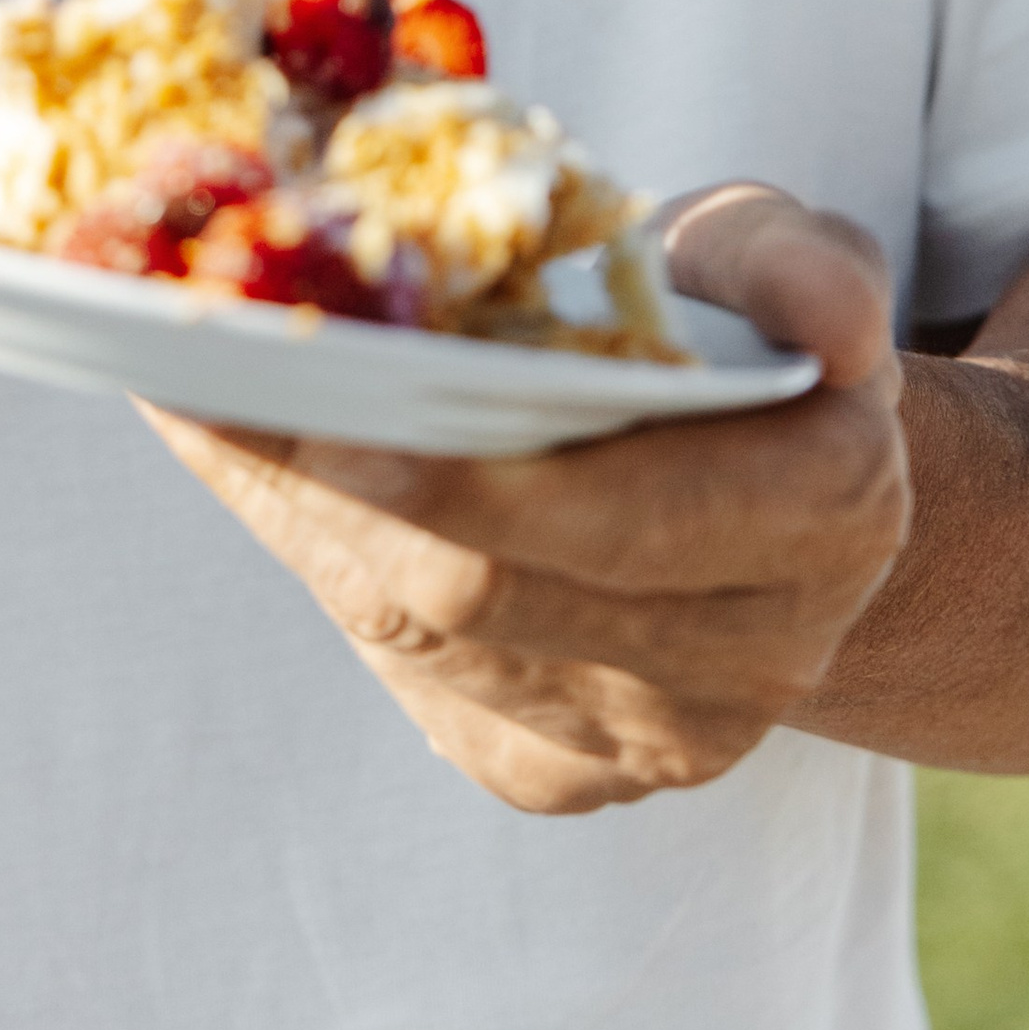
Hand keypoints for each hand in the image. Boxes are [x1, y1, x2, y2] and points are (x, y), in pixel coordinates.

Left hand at [143, 186, 909, 814]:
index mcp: (822, 519)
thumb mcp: (779, 259)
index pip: (619, 517)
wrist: (764, 482)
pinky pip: (398, 673)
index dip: (467, 475)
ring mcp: (644, 742)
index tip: (335, 400)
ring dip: (296, 509)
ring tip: (195, 386)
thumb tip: (833, 325)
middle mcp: (746, 663)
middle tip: (206, 369)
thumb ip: (803, 270)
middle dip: (334, 483)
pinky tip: (252, 455)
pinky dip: (310, 550)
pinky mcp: (548, 770)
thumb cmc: (739, 334)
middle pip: (485, 591)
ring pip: (417, 633)